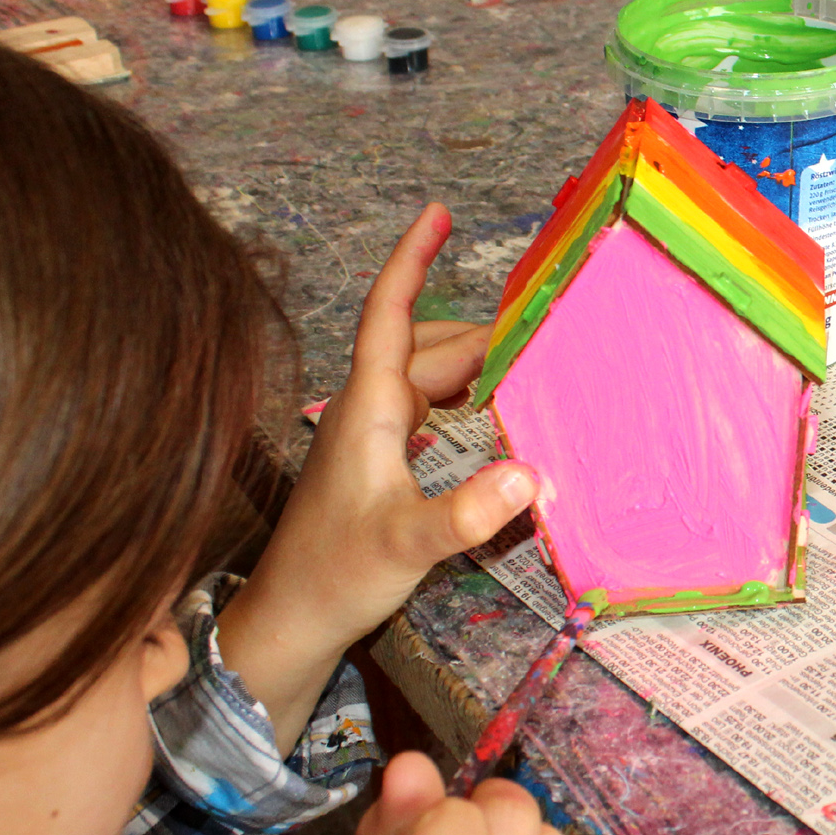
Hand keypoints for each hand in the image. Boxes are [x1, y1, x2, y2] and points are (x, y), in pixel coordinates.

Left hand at [215, 204, 537, 752]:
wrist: (289, 621)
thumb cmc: (334, 576)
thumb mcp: (406, 546)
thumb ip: (465, 515)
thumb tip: (530, 476)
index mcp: (368, 407)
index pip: (389, 313)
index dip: (412, 259)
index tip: (438, 212)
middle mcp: (369, 408)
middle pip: (429, 345)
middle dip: (485, 333)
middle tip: (546, 333)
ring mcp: (372, 434)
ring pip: (431, 375)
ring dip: (478, 366)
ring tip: (532, 370)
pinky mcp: (380, 461)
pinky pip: (431, 406)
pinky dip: (468, 398)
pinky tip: (497, 417)